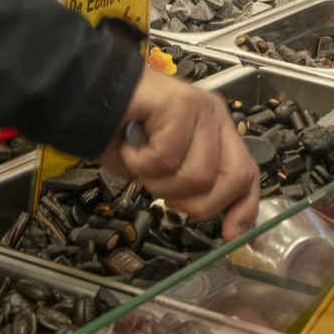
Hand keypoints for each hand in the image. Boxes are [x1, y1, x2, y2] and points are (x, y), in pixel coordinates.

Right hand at [102, 70, 258, 236]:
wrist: (86, 98)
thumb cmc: (121, 134)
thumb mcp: (163, 170)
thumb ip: (191, 188)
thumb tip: (225, 227)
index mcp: (217, 132)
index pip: (247, 173)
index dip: (244, 208)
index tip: (229, 235)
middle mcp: (215, 117)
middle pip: (232, 178)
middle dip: (194, 202)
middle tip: (160, 187)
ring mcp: (200, 107)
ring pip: (197, 175)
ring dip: (158, 181)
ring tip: (139, 160)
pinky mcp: (179, 103)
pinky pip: (166, 157)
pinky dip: (140, 163)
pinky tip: (129, 146)